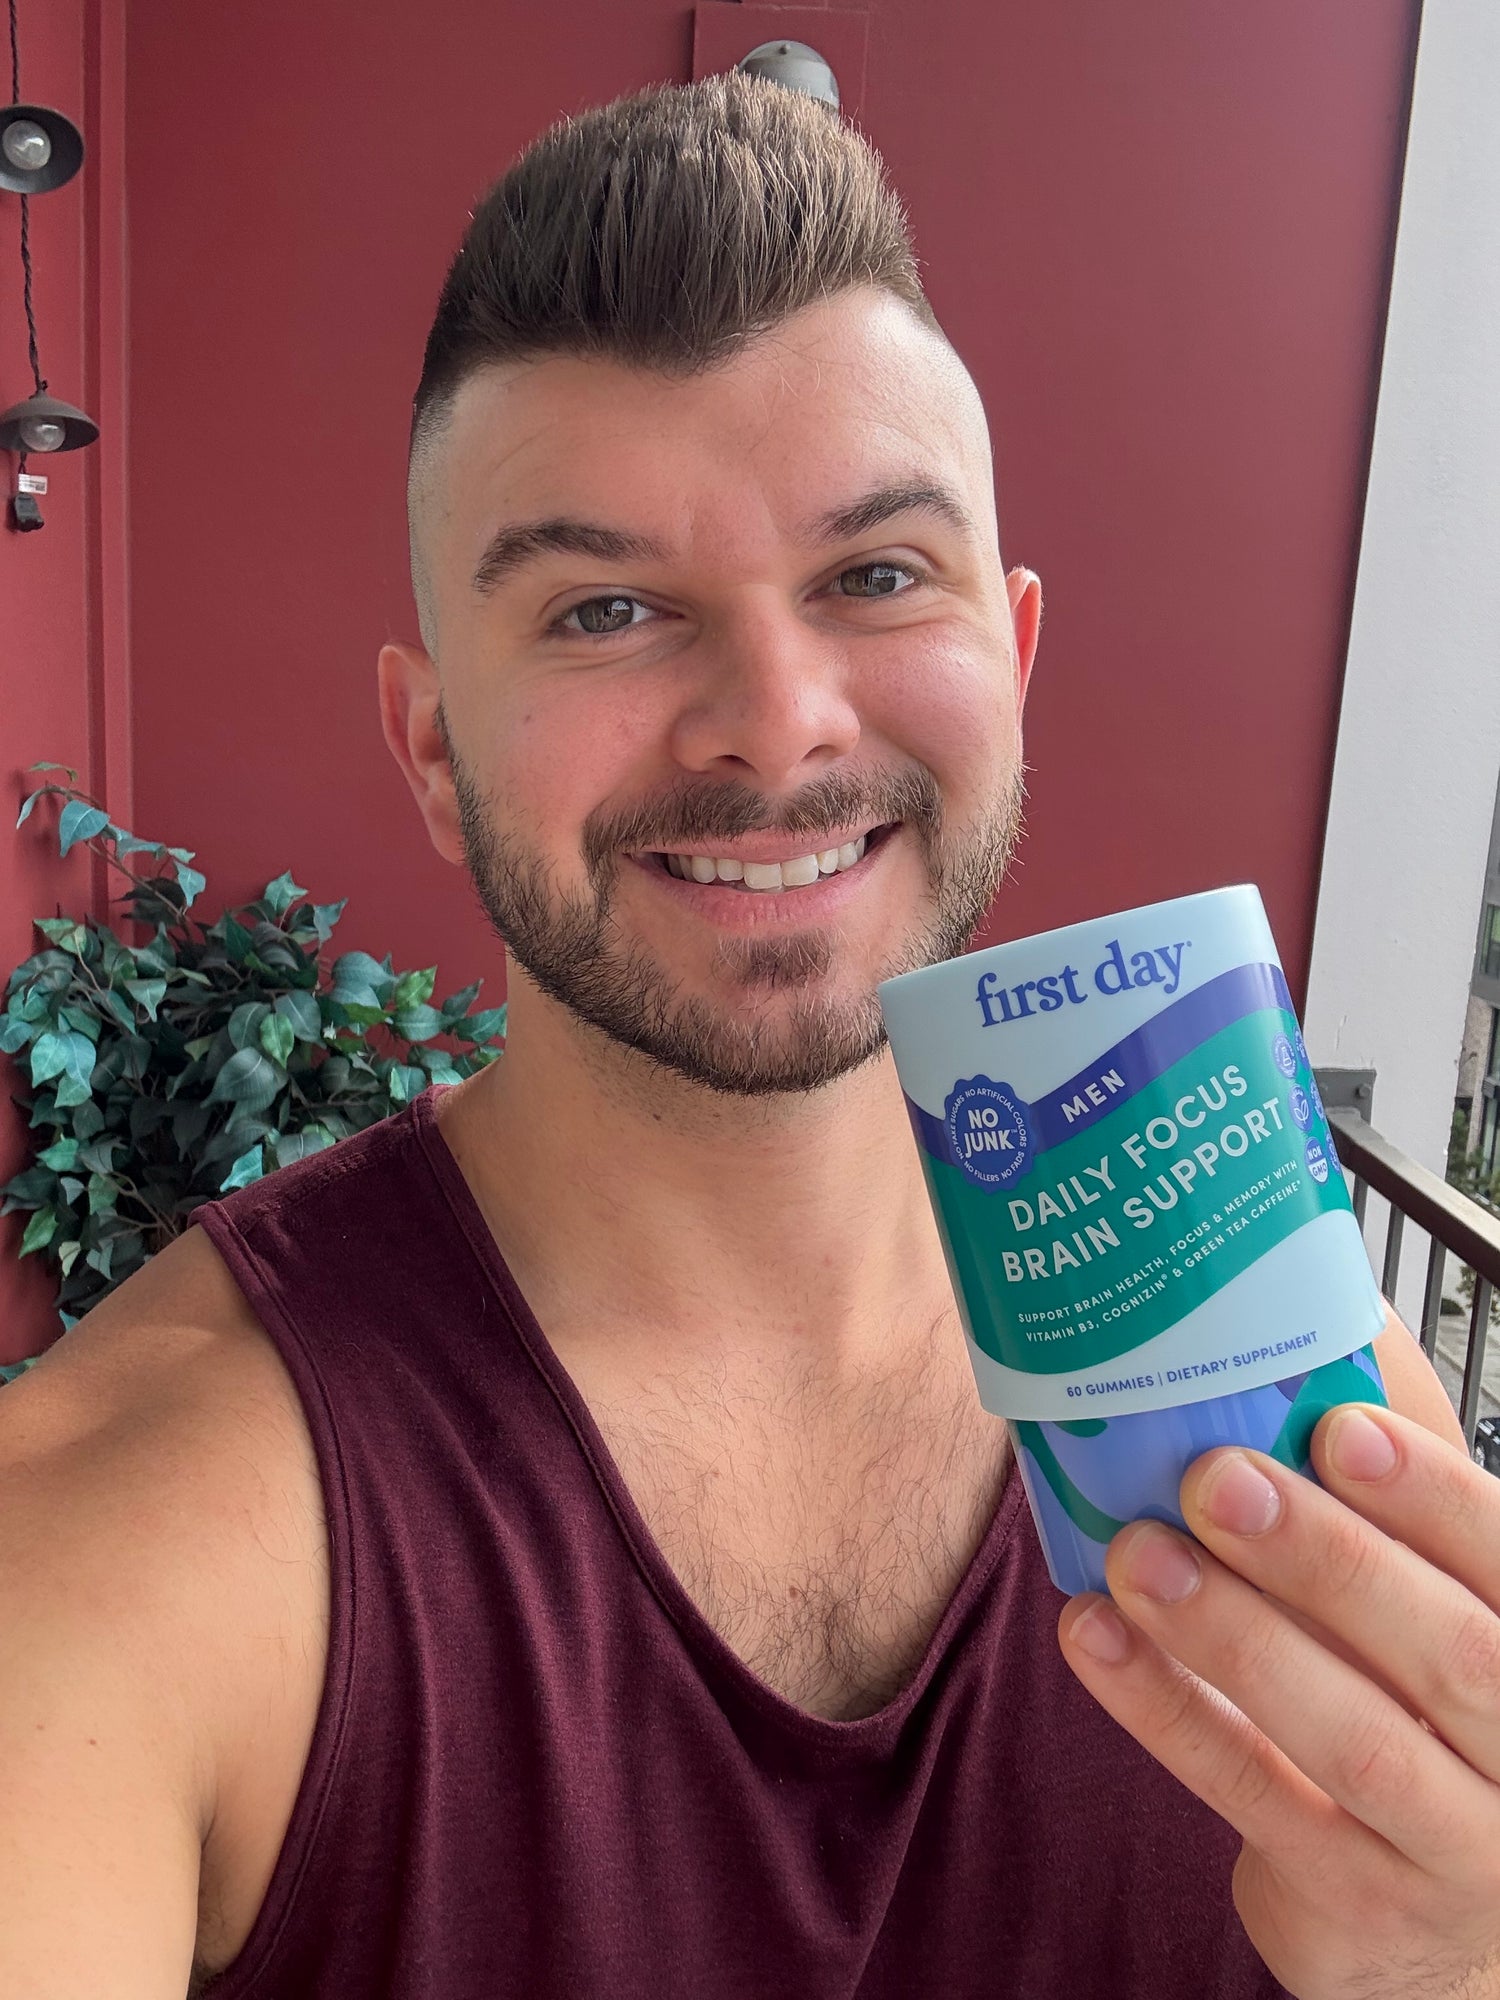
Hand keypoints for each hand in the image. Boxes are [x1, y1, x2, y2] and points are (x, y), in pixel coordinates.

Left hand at [1057, 1405, 1499, 1998]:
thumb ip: (1393, 1548)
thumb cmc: (1427, 1732)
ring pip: (1354, 1739)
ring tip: (1139, 1554)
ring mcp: (1455, 1853)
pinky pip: (1252, 1793)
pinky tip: (1096, 1634)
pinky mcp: (1356, 1905)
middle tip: (1216, 1480)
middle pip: (1452, 1659)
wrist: (1438, 1928)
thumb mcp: (1440, 1632)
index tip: (1340, 1428)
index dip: (1436, 1497)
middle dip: (1328, 1560)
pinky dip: (1166, 1708)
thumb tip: (1273, 1394)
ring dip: (1234, 1635)